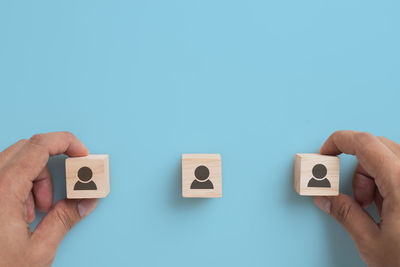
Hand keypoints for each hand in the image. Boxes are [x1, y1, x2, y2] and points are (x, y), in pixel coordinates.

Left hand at [0, 132, 97, 266]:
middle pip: (27, 149)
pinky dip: (20, 186)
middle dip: (50, 165)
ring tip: (38, 210)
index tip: (82, 153)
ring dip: (35, 179)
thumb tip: (87, 200)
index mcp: (3, 191)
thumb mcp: (38, 250)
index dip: (67, 142)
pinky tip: (22, 214)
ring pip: (14, 161)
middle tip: (62, 190)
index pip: (39, 146)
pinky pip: (2, 176)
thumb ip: (66, 219)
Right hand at [313, 130, 399, 265]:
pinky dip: (389, 183)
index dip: (339, 141)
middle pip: (378, 149)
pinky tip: (391, 208)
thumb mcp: (372, 242)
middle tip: (358, 197)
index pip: (365, 143)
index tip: (325, 152)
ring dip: (376, 178)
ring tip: (378, 208)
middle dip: (360, 169)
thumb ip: (345, 214)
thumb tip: (324, 197)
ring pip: (391, 159)